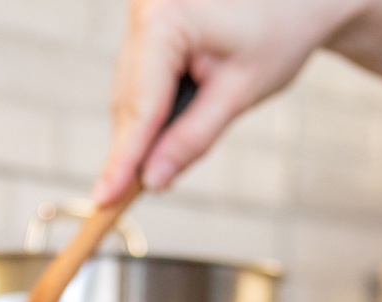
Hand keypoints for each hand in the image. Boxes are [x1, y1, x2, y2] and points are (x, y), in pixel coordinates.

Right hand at [91, 0, 365, 204]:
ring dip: (138, 136)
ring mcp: (141, 17)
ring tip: (142, 176)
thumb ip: (193, 139)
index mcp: (164, 21)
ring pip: (130, 94)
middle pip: (128, 102)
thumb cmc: (278, 35)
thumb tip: (153, 181)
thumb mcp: (238, 94)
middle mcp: (143, 12)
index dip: (122, 160)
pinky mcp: (147, 26)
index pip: (139, 106)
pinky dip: (147, 115)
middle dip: (130, 152)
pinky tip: (155, 141)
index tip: (103, 200)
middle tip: (117, 202)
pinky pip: (139, 81)